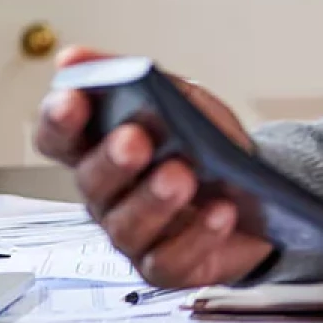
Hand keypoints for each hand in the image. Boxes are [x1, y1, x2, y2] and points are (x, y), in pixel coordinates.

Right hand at [34, 46, 274, 288]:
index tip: (73, 98)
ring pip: (129, 225)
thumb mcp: (183, 99)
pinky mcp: (168, 266)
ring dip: (155, 199)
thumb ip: (139, 78)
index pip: (61, 137)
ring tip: (183, 174)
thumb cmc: (209, 142)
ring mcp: (136, 235)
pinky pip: (173, 258)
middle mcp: (110, 195)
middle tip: (136, 138)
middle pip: (93, 182)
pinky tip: (221, 211)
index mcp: (102, 148)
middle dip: (114, 158)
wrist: (262, 189)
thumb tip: (75, 56)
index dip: (60, 119)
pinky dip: (199, 233)